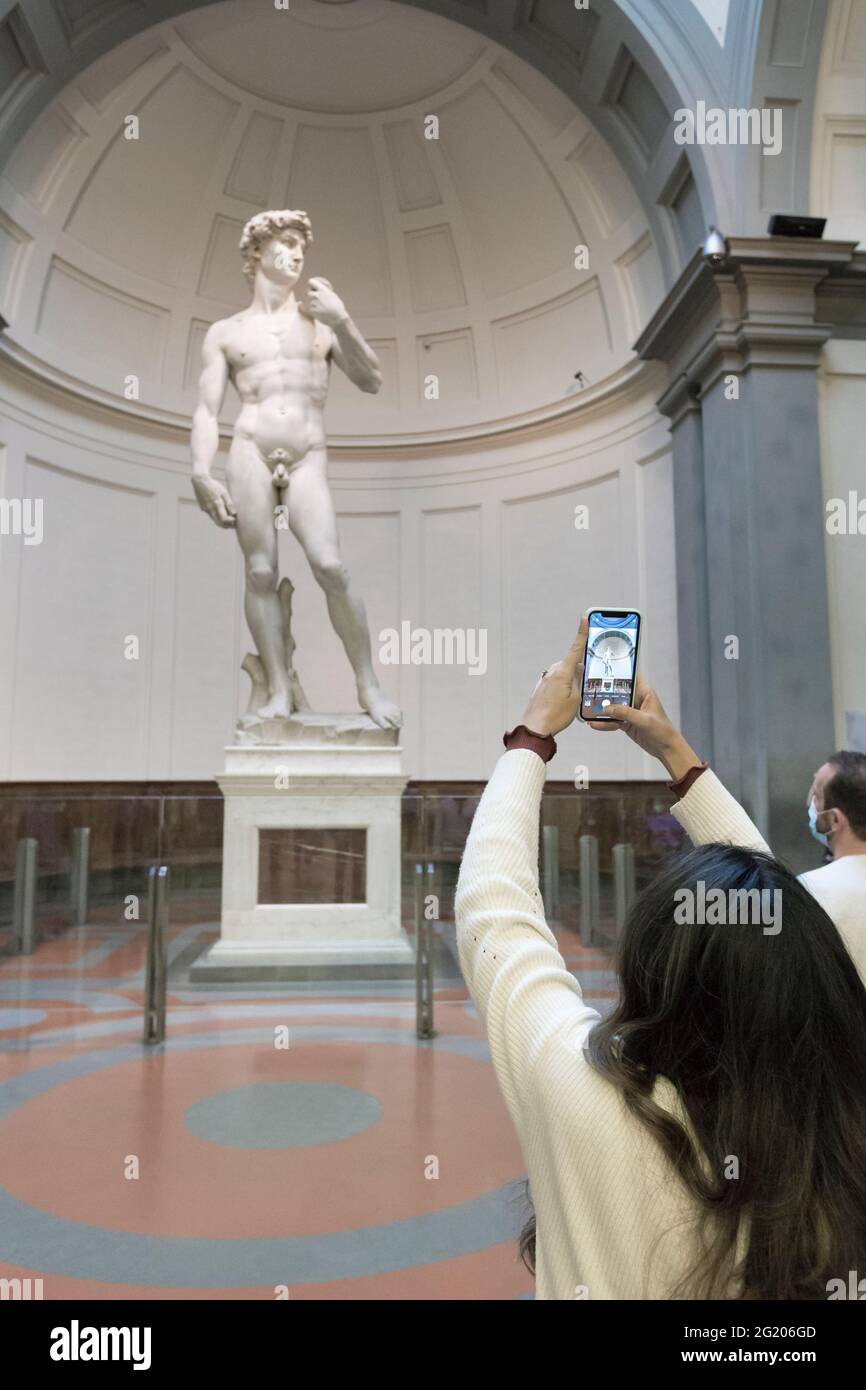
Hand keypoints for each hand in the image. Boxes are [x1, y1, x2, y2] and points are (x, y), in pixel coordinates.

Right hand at [192, 474, 235, 528]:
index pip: (224, 519)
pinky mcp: (203, 508)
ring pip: (214, 519)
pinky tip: (221, 512)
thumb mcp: (224, 492)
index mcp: (216, 504)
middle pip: (219, 523)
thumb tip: (234, 514)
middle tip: (234, 525)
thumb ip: (229, 503)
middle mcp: (210, 509)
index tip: (236, 520)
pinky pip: (211, 515)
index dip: (231, 522)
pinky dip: (217, 516)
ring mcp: (205, 509)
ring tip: (230, 519)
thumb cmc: (214, 485)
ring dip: (222, 522)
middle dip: (227, 525)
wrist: (200, 481)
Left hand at [306, 277, 347, 327]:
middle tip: (316, 299)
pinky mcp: (312, 311)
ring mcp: (314, 303)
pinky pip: (311, 309)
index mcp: (323, 290)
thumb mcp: (332, 296)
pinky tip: (321, 313)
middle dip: (312, 295)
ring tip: (323, 308)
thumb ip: (324, 292)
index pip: (311, 282)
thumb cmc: (338, 307)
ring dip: (314, 304)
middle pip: (308, 292)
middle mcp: (317, 295)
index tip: (313, 286)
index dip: (311, 284)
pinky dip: (315, 310)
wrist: (338, 318)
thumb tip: (318, 290)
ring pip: (311, 302)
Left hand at [520, 616, 587, 735]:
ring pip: (563, 675)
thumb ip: (579, 681)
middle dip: (579, 673)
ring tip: (569, 703)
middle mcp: (552, 672)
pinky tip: (561, 704)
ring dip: (570, 683)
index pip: (575, 649)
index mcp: (562, 672)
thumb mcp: (576, 699)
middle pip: (571, 665)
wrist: (535, 728)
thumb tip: (578, 670)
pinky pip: (555, 682)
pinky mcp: (540, 686)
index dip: (581, 633)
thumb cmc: (555, 716)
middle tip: (583, 690)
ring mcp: (544, 679)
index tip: (584, 619)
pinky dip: (561, 689)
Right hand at [588, 674, 698, 778]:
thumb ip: (626, 713)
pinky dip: (604, 723)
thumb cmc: (663, 730)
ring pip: (613, 708)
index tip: (605, 669)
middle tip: (590, 692)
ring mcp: (631, 712)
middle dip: (605, 693)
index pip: (631, 677)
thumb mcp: (644, 720)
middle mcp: (637, 700)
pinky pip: (613, 721)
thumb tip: (607, 709)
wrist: (666, 749)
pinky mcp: (626, 723)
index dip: (620, 672)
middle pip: (618, 692)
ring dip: (602, 710)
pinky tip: (595, 724)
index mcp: (645, 693)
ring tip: (589, 711)